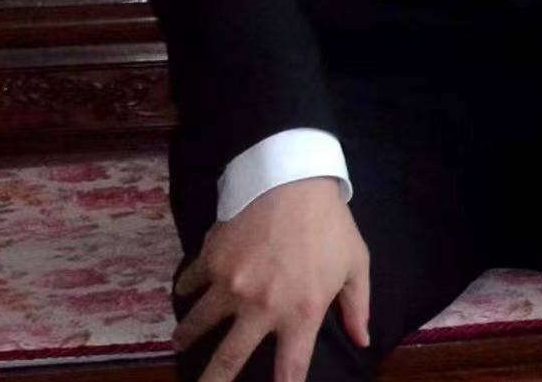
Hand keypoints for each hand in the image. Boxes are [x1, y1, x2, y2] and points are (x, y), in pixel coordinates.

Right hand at [174, 177, 370, 381]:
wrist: (293, 178)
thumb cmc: (330, 224)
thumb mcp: (355, 265)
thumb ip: (356, 307)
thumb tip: (362, 340)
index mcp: (300, 314)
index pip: (290, 368)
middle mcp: (260, 308)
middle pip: (228, 360)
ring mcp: (229, 286)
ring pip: (197, 324)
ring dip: (187, 337)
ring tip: (180, 343)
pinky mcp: (210, 261)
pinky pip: (189, 284)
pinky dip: (185, 290)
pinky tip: (185, 294)